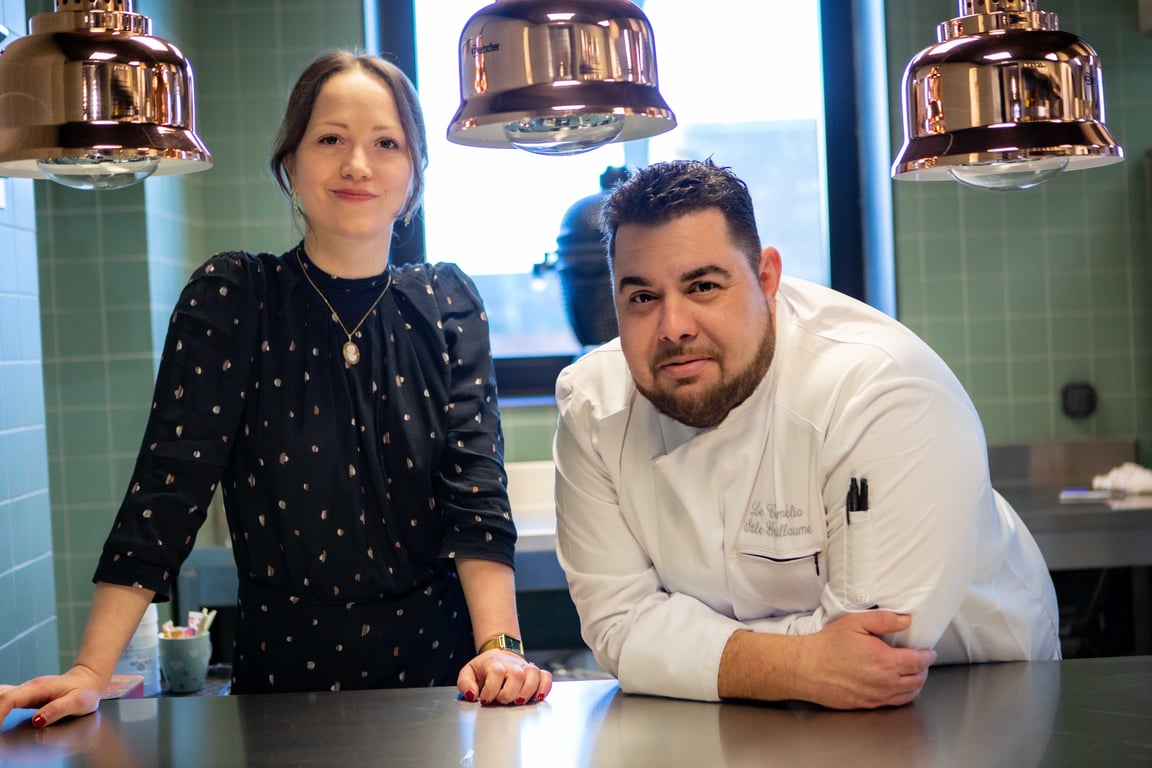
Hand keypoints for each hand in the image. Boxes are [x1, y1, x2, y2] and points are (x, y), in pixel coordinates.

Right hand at [0, 666, 103, 727]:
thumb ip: (57, 710)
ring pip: (0, 696)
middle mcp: (28, 688)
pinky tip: (0, 719)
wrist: (88, 681)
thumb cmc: (85, 691)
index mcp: (38, 688)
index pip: (9, 699)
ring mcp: (26, 691)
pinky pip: (5, 701)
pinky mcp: (25, 697)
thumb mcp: (78, 702)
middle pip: (0, 696)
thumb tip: (37, 720)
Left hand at [456, 650, 552, 705]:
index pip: (497, 672)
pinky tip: (537, 697)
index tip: (486, 700)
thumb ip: (465, 683)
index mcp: (494, 663)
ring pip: (533, 674)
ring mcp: (525, 668)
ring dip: (527, 691)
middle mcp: (512, 664)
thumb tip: (472, 695)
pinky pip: (546, 677)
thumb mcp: (468, 673)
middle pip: (517, 675)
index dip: (491, 689)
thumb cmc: (484, 669)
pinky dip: (544, 687)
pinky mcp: (536, 674)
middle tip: (501, 701)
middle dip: (509, 694)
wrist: (499, 656)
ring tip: (518, 701)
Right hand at [792, 611, 935, 709]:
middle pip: (917, 680)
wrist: (806, 668)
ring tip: (914, 675)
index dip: (928, 656)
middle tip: (922, 661)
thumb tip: (906, 620)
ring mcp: (876, 696)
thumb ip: (884, 620)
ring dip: (915, 684)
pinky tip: (897, 687)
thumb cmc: (827, 645)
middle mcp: (884, 682)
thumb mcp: (856, 623)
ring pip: (908, 695)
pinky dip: (902, 695)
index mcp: (885, 661)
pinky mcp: (866, 704)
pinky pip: (892, 703)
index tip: (929, 652)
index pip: (919, 662)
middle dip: (924, 670)